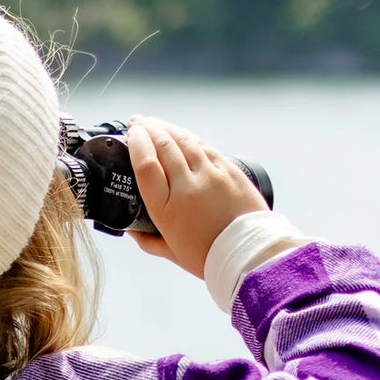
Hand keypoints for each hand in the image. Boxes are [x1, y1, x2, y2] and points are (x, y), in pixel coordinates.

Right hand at [125, 115, 269, 277]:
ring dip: (166, 127)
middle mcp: (186, 188)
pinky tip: (181, 134)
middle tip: (138, 123)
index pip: (146, 165)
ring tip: (155, 123)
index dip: (136, 144)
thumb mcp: (172, 253)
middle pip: (163, 146)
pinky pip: (204, 146)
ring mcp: (210, 176)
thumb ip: (148, 240)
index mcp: (167, 210)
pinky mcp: (228, 170)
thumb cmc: (210, 257)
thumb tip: (132, 230)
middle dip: (147, 128)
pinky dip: (189, 137)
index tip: (131, 134)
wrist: (248, 255)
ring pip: (184, 140)